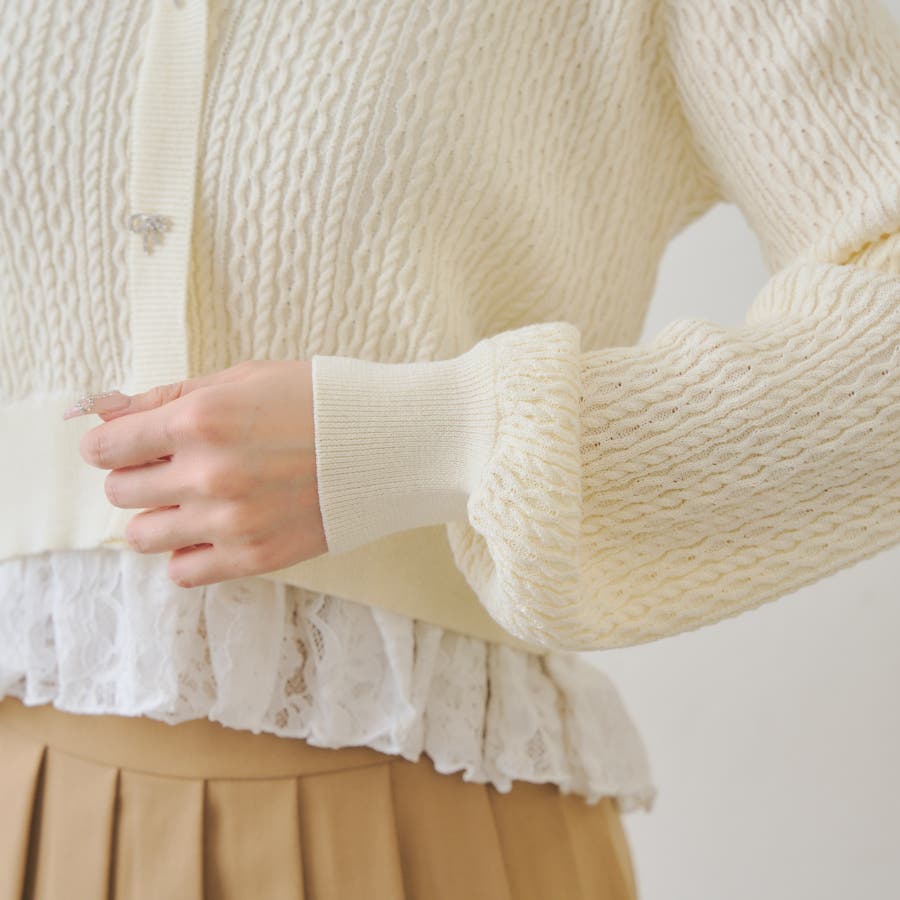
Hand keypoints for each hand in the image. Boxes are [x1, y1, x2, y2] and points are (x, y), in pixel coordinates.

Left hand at [67, 359, 327, 587]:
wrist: (391, 443)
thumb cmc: (320, 400)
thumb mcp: (244, 378)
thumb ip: (170, 396)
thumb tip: (106, 412)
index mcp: (201, 419)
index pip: (107, 447)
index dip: (111, 443)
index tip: (127, 444)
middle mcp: (208, 474)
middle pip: (120, 492)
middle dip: (137, 475)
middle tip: (174, 465)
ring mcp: (231, 521)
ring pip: (142, 536)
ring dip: (159, 516)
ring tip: (194, 500)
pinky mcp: (255, 556)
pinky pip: (182, 572)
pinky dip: (187, 552)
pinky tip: (213, 529)